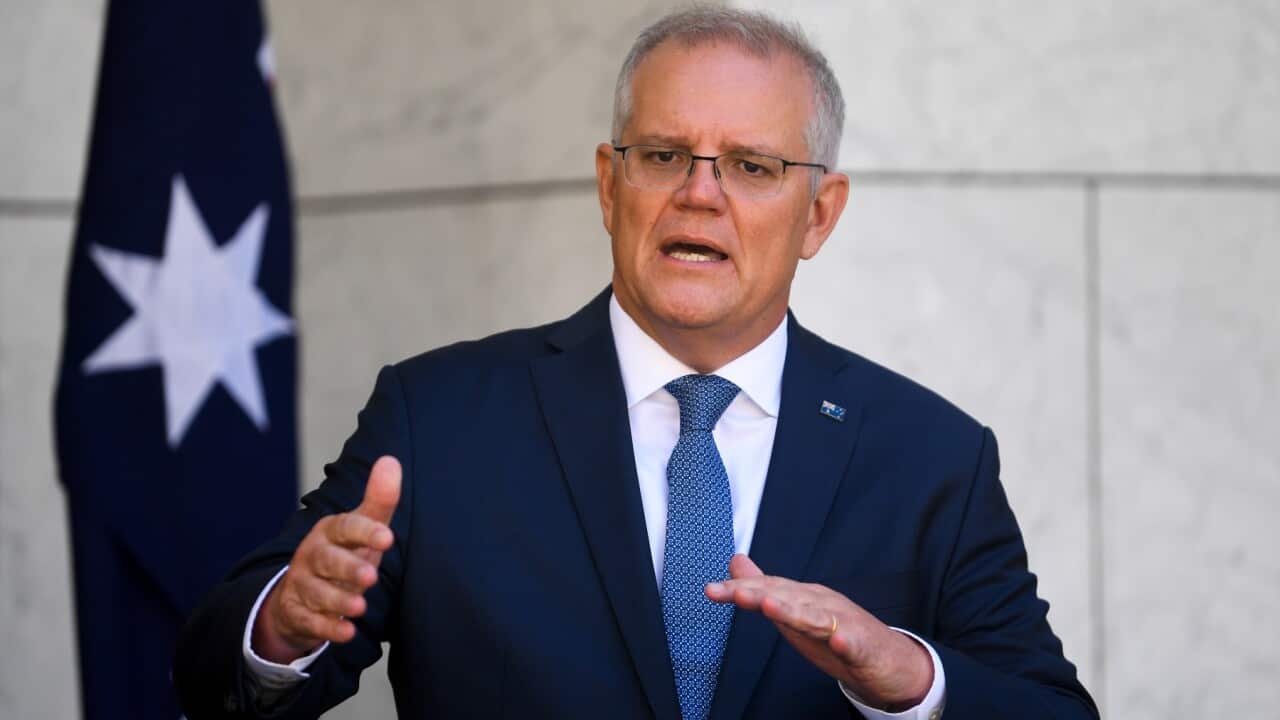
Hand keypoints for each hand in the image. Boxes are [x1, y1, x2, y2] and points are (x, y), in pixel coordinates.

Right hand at [252, 456, 401, 662]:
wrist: (301, 593)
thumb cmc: (343, 554)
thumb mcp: (362, 528)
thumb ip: (379, 500)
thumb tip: (391, 461)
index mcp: (330, 531)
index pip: (345, 527)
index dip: (364, 531)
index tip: (387, 536)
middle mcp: (312, 555)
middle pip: (327, 560)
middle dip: (348, 568)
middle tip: (371, 577)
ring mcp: (302, 584)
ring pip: (317, 592)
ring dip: (338, 600)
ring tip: (360, 607)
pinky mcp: (297, 612)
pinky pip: (309, 622)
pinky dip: (326, 628)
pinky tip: (346, 633)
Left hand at [705, 554, 932, 710]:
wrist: (887, 660)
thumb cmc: (837, 632)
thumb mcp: (795, 610)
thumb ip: (765, 588)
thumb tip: (735, 563)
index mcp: (803, 598)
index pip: (768, 589)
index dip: (739, 589)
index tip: (710, 590)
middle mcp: (821, 605)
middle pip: (787, 598)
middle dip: (759, 594)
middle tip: (733, 592)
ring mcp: (843, 623)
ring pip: (816, 617)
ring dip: (793, 611)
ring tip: (770, 606)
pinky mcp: (864, 647)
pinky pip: (853, 644)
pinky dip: (845, 641)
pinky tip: (837, 640)